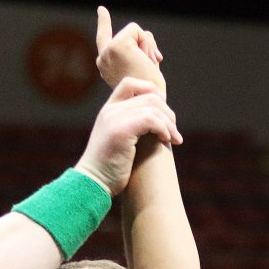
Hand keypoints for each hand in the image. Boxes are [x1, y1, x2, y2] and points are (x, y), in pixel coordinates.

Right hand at [75, 77, 181, 194]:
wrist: (93, 184)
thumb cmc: (110, 169)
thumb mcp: (119, 142)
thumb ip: (132, 127)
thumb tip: (157, 124)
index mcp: (109, 110)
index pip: (132, 84)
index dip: (153, 92)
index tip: (164, 115)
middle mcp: (110, 110)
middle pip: (149, 94)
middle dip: (167, 113)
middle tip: (174, 133)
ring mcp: (114, 118)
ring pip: (153, 107)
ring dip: (169, 124)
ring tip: (175, 140)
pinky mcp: (121, 130)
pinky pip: (151, 119)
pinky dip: (163, 129)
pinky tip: (166, 141)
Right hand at [96, 6, 164, 89]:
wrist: (152, 101)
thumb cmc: (152, 92)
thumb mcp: (145, 69)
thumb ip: (141, 52)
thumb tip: (145, 36)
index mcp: (107, 67)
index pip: (103, 39)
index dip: (104, 23)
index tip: (102, 10)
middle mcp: (103, 59)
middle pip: (129, 34)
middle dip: (146, 46)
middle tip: (152, 65)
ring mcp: (108, 52)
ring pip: (134, 32)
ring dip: (148, 47)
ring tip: (148, 66)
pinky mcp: (117, 46)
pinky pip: (137, 29)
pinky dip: (147, 43)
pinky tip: (147, 60)